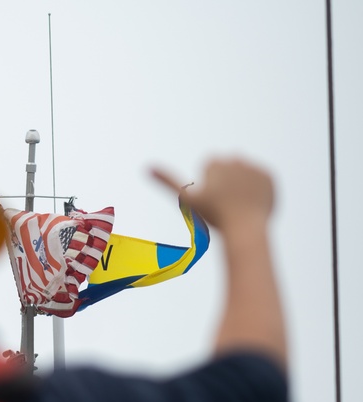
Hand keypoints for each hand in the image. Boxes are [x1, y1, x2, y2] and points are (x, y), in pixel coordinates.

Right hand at [151, 158, 273, 235]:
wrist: (245, 228)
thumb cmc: (213, 216)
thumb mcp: (186, 199)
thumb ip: (166, 181)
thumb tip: (146, 167)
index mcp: (215, 162)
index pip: (210, 169)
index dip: (208, 187)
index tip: (212, 200)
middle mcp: (236, 159)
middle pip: (227, 170)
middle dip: (225, 183)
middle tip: (225, 204)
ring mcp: (254, 167)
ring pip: (243, 175)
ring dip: (241, 186)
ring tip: (238, 205)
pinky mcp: (270, 176)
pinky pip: (260, 182)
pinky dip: (256, 192)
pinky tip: (252, 204)